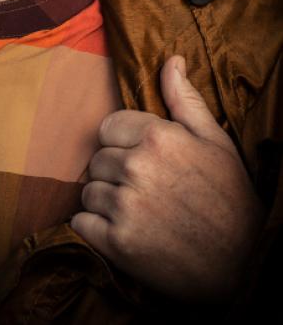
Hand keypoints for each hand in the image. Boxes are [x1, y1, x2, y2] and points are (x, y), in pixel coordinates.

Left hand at [69, 55, 266, 302]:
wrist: (245, 265)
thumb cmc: (230, 198)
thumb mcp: (215, 141)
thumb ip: (185, 99)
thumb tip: (171, 60)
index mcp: (157, 137)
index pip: (107, 127)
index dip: (122, 144)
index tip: (142, 161)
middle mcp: (137, 167)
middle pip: (97, 160)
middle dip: (114, 173)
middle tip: (144, 191)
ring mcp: (125, 206)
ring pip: (88, 191)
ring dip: (104, 202)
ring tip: (137, 212)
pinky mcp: (117, 243)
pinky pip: (80, 223)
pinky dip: (94, 229)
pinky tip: (122, 232)